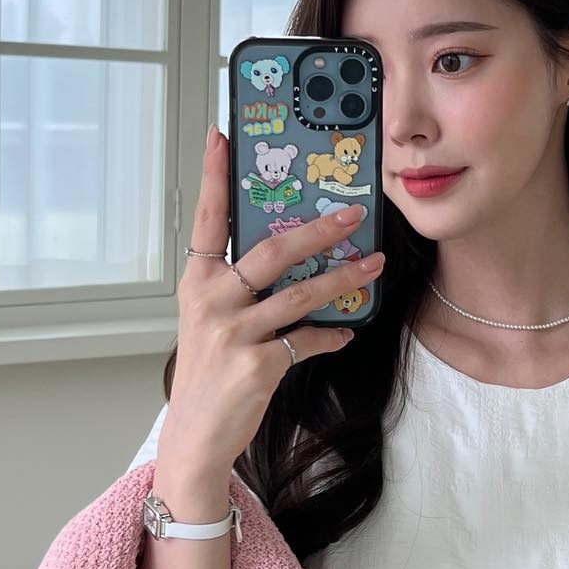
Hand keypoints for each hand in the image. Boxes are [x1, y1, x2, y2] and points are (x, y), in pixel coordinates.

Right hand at [162, 124, 384, 477]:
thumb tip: (292, 252)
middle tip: (353, 213)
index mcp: (198, 281)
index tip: (222, 136)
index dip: (215, 177)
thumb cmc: (209, 371)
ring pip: (300, 295)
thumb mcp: (211, 318)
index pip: (207, 219)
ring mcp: (234, 333)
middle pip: (272, 251)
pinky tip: (346, 331)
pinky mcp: (257, 365)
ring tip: (373, 265)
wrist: (196, 433)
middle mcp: (212, 300)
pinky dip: (331, 335)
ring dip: (342, 278)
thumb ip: (240, 286)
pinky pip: (307, 340)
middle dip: (318, 229)